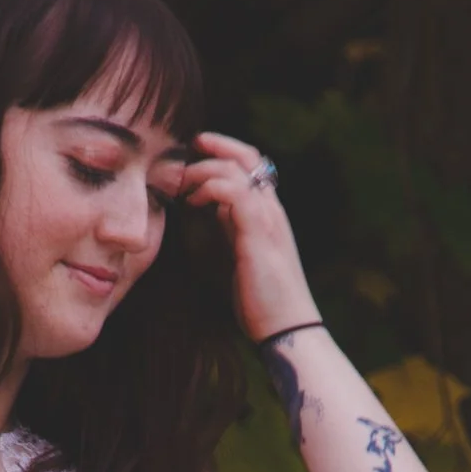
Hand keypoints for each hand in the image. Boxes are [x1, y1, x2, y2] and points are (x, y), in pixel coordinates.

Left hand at [180, 130, 319, 341]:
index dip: (225, 149)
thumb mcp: (244, 252)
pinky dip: (210, 188)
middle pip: (247, 156)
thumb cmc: (263, 297)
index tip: (198, 148)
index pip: (252, 164)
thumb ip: (234, 227)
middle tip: (185, 154)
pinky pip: (234, 192)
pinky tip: (194, 202)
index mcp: (268, 213)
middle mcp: (271, 209)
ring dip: (204, 170)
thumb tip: (217, 209)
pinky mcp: (258, 233)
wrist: (285, 325)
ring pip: (237, 170)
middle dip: (214, 146)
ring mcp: (267, 219)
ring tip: (184, 185)